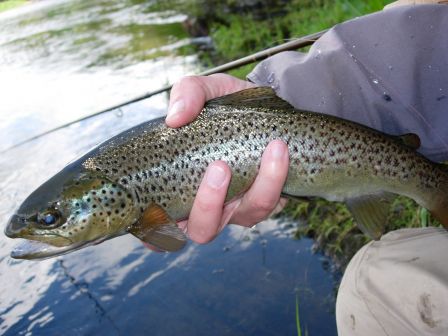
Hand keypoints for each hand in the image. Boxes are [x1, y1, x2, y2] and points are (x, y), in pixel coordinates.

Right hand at [167, 74, 288, 243]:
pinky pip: (274, 203)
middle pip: (203, 230)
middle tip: (220, 167)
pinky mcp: (269, 198)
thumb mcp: (205, 90)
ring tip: (272, 148)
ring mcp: (239, 205)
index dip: (154, 232)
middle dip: (210, 204)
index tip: (159, 214)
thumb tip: (174, 118)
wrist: (263, 105)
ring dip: (261, 186)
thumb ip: (187, 94)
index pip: (158, 227)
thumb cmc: (223, 105)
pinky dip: (279, 180)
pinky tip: (282, 150)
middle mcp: (209, 205)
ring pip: (248, 216)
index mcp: (180, 188)